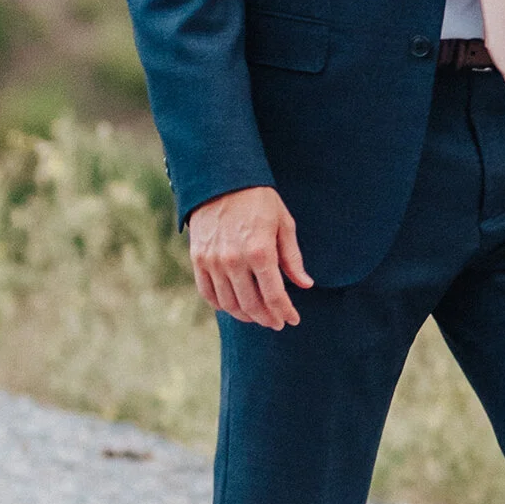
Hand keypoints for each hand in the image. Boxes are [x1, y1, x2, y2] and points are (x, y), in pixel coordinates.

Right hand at [188, 186, 312, 328]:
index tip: (292, 320)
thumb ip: (292, 258)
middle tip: (276, 323)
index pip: (275, 295)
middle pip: (252, 305)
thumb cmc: (259, 201)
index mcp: (260, 251)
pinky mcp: (198, 260)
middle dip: (267, 318)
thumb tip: (305, 284)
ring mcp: (213, 262)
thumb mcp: (283, 224)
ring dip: (246, 315)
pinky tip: (234, 306)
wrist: (221, 180)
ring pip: (230, 304)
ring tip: (258, 316)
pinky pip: (208, 293)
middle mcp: (234, 261)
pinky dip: (222, 305)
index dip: (285, 312)